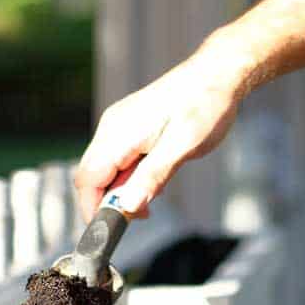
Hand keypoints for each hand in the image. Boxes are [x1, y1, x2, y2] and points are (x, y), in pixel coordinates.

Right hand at [74, 42, 254, 220]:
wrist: (217, 75)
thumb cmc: (204, 105)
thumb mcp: (182, 146)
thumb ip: (151, 178)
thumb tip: (126, 207)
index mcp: (118, 132)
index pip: (87, 180)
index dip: (93, 208)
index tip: (110, 229)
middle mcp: (111, 128)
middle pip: (90, 177)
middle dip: (109, 202)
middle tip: (141, 214)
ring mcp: (117, 126)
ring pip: (103, 170)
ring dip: (122, 189)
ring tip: (155, 191)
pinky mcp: (127, 127)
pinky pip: (116, 159)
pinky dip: (129, 176)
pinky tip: (154, 176)